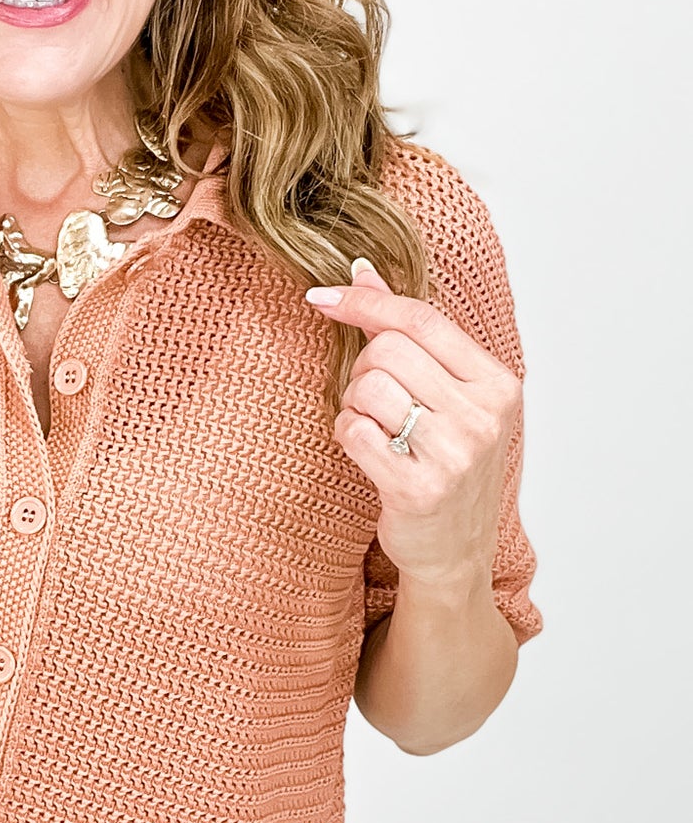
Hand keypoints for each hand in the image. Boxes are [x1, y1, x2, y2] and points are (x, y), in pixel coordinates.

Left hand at [305, 258, 522, 594]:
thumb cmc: (447, 464)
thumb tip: (362, 271)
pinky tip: (366, 452)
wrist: (455, 551)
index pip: (422, 318)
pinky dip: (347, 436)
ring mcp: (455, 454)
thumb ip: (409, 333)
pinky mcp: (419, 488)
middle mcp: (483, 415)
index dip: (366, 302)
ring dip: (353, 405)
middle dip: (362, 369)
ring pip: (368, 388)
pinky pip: (355, 433)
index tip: (324, 296)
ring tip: (374, 428)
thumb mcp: (446, 395)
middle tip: (373, 400)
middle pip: (388, 350)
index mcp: (497, 383)